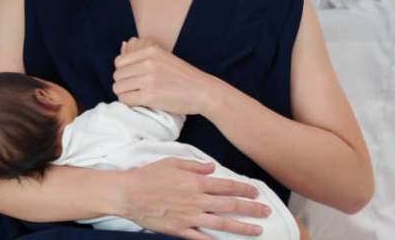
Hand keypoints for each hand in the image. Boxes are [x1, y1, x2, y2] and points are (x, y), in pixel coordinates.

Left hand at [113, 37, 227, 115]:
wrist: (203, 91)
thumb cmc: (183, 76)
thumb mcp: (163, 57)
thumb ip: (142, 50)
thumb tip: (124, 44)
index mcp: (150, 50)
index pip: (119, 61)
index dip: (124, 72)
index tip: (135, 78)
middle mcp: (147, 62)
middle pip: (117, 75)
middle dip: (124, 84)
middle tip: (137, 89)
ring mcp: (148, 79)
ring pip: (118, 88)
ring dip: (125, 94)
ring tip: (138, 95)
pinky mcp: (150, 95)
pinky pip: (125, 100)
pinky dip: (129, 103)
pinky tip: (141, 102)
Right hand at [113, 157, 270, 239]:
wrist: (128, 194)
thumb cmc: (147, 176)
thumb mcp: (171, 162)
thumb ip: (194, 165)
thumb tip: (211, 167)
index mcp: (196, 183)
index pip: (227, 186)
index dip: (244, 188)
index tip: (256, 191)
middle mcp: (196, 201)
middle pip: (230, 205)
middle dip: (251, 208)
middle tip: (266, 211)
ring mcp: (189, 217)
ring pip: (222, 224)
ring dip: (242, 227)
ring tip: (257, 230)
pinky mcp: (179, 229)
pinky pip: (201, 237)